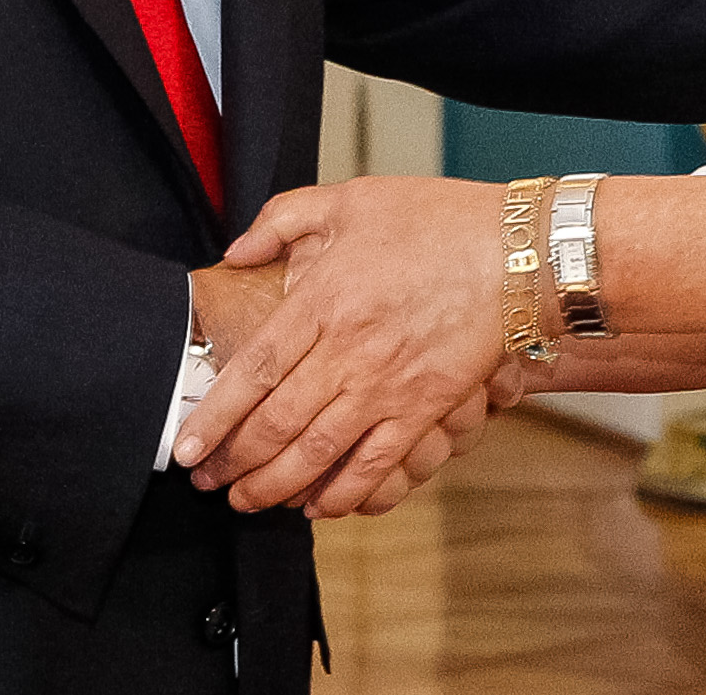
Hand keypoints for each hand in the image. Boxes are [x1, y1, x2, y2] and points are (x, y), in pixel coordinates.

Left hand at [173, 176, 509, 515]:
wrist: (516, 251)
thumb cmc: (434, 220)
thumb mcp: (348, 199)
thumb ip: (281, 220)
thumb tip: (236, 252)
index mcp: (323, 301)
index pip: (254, 370)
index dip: (216, 416)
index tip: (189, 446)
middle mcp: (349, 351)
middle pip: (278, 423)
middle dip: (236, 462)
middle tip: (209, 482)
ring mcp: (388, 385)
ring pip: (319, 452)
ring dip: (276, 485)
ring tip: (248, 501)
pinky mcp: (425, 407)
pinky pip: (377, 464)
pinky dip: (344, 493)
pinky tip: (318, 506)